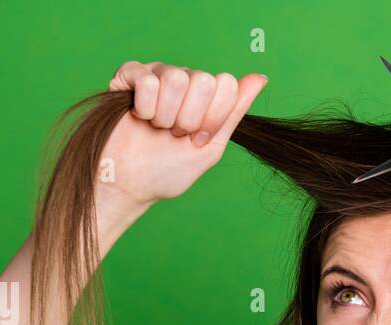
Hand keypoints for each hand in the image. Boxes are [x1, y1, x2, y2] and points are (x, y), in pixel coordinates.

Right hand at [98, 61, 268, 210]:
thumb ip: (234, 112)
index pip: (226, 85)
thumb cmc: (168, 170)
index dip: (213, 118)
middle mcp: (183, 79)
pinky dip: (145, 108)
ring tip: (157, 128)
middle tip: (176, 133)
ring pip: (176, 78)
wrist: (131, 184)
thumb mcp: (211, 147)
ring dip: (166, 115)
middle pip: (204, 80)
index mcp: (205, 95)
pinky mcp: (129, 74)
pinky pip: (148, 81)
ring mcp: (156, 73)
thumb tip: (261, 78)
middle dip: (190, 118)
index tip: (198, 139)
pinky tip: (138, 117)